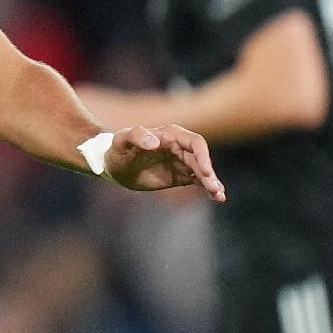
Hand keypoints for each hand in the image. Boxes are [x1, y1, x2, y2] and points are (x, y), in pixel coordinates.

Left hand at [103, 124, 225, 200]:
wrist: (113, 165)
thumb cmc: (118, 148)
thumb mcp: (122, 140)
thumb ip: (136, 136)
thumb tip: (155, 142)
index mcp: (171, 135)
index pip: (195, 143)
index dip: (203, 156)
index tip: (205, 171)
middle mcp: (180, 147)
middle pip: (201, 159)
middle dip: (208, 173)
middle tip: (213, 188)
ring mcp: (181, 162)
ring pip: (202, 171)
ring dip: (212, 182)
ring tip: (218, 196)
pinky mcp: (180, 176)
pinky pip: (197, 181)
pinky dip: (207, 188)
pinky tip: (217, 198)